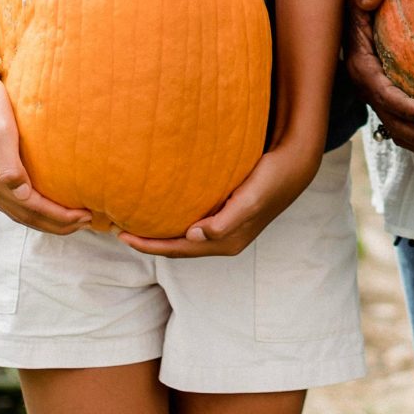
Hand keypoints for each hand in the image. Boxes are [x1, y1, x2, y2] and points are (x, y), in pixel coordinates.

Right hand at [0, 60, 87, 234]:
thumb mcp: (0, 130)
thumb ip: (9, 165)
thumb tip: (23, 193)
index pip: (31, 208)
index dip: (59, 216)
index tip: (86, 216)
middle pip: (24, 216)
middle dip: (55, 224)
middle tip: (85, 222)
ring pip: (15, 210)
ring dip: (43, 219)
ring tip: (68, 219)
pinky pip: (9, 199)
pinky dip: (29, 207)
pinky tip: (41, 201)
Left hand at [121, 140, 322, 257]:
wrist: (294, 165)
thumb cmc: (271, 179)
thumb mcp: (250, 199)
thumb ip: (225, 221)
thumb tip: (195, 235)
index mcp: (226, 242)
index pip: (178, 249)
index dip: (149, 245)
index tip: (122, 235)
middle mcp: (223, 239)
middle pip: (177, 246)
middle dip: (148, 242)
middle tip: (119, 229)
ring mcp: (224, 228)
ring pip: (183, 236)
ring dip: (159, 232)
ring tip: (134, 221)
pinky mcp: (225, 213)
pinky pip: (192, 222)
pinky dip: (172, 220)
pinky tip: (162, 208)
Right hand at [342, 0, 413, 162]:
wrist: (354, 14)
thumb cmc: (361, 3)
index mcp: (361, 68)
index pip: (382, 93)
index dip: (404, 106)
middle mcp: (368, 89)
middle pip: (393, 122)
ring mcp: (378, 99)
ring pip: (399, 131)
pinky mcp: (389, 102)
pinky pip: (405, 127)